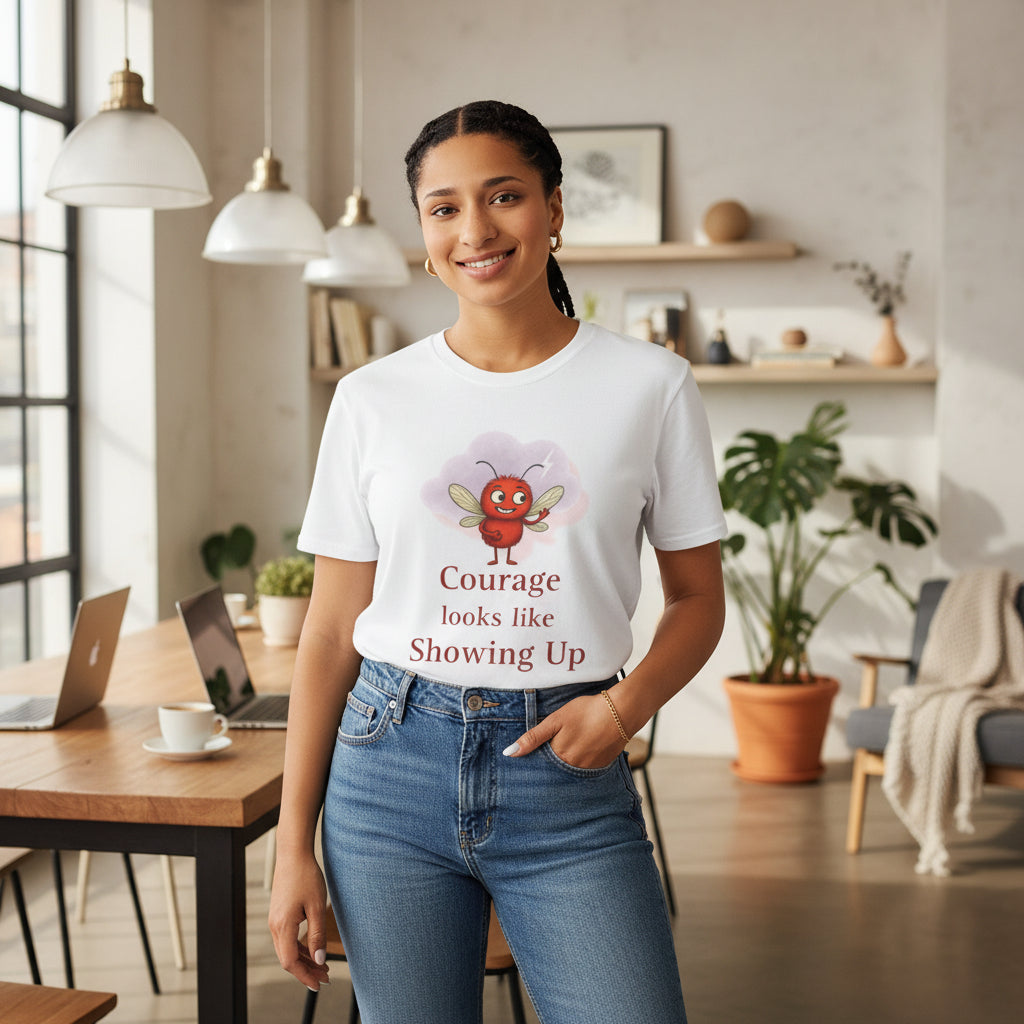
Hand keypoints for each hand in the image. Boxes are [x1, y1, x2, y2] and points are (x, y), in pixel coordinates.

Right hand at [268, 851, 330, 991]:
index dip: (305, 975)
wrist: (293, 854)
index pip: (290, 962)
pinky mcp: (278, 915)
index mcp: (283, 926)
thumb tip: (319, 960)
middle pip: (287, 959)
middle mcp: (274, 926)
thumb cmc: (306, 876)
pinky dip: (299, 948)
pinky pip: (286, 939)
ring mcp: (275, 920)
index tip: (319, 984)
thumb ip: (317, 934)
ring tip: (323, 967)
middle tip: (326, 978)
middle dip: (306, 971)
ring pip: (286, 949)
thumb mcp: (317, 906)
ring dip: (304, 960)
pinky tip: (312, 950)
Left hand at [503, 693, 626, 768]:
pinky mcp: (602, 765)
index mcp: (559, 756)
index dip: (537, 756)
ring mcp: (589, 768)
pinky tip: (585, 744)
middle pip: (556, 767)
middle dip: (552, 759)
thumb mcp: (556, 720)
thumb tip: (509, 753)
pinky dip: (582, 758)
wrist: (622, 711)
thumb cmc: (587, 711)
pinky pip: (586, 766)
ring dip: (567, 759)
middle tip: (559, 741)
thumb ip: (533, 737)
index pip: (541, 764)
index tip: (535, 751)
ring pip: (571, 767)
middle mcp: (573, 767)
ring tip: (573, 741)